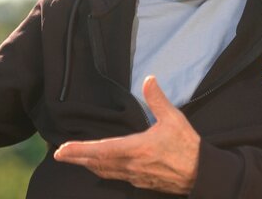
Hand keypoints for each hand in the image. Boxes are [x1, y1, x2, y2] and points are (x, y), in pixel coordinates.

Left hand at [53, 76, 199, 194]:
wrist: (202, 174)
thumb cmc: (188, 146)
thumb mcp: (174, 118)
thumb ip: (157, 99)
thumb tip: (149, 79)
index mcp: (137, 149)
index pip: (102, 150)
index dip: (80, 150)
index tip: (63, 150)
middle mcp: (132, 165)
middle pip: (97, 163)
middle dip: (77, 158)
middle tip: (59, 155)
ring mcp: (135, 175)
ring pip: (105, 171)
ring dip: (88, 165)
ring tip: (74, 159)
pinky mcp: (141, 182)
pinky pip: (115, 176)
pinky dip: (102, 170)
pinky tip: (99, 166)